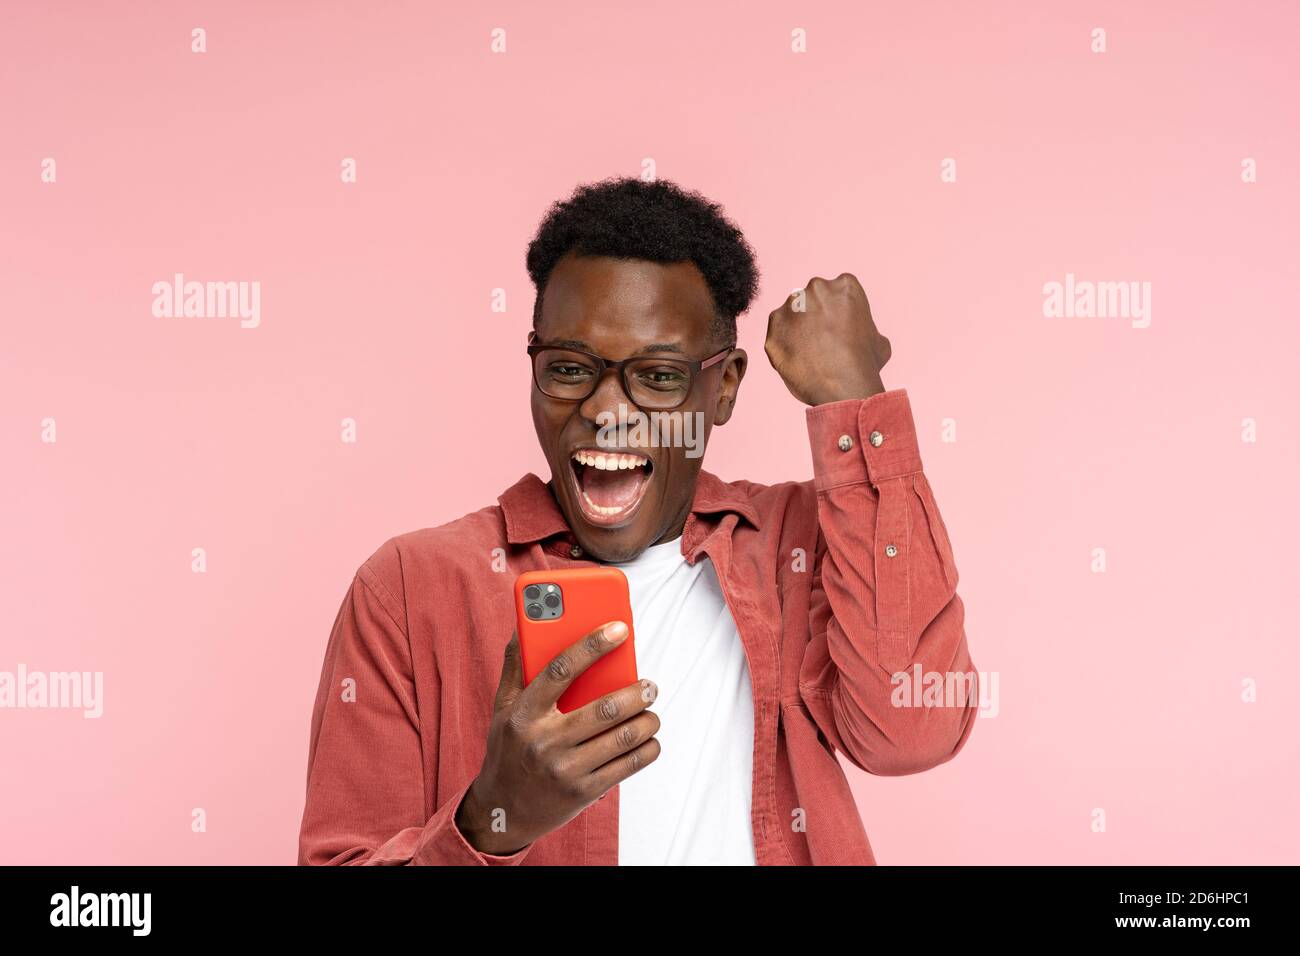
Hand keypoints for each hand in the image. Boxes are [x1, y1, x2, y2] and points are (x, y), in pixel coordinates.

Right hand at [455, 622, 660, 854]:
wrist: (503, 812)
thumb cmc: (508, 750)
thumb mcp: (502, 708)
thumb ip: (516, 667)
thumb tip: (524, 627)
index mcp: (524, 712)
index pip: (561, 669)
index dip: (592, 645)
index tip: (619, 628)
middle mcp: (543, 740)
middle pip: (603, 709)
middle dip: (637, 693)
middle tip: (650, 685)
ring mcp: (564, 769)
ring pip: (621, 738)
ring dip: (647, 722)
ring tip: (651, 712)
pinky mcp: (582, 793)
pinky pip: (626, 766)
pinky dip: (647, 749)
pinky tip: (650, 740)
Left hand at [765, 272, 889, 405]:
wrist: (844, 385)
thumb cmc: (865, 364)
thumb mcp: (879, 340)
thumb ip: (864, 328)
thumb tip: (862, 335)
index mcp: (845, 285)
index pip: (838, 292)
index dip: (838, 313)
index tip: (839, 330)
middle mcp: (816, 288)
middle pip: (812, 299)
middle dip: (815, 316)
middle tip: (823, 342)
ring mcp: (792, 305)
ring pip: (792, 314)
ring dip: (797, 329)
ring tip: (810, 354)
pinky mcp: (774, 326)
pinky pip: (777, 333)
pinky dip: (784, 344)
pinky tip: (798, 360)